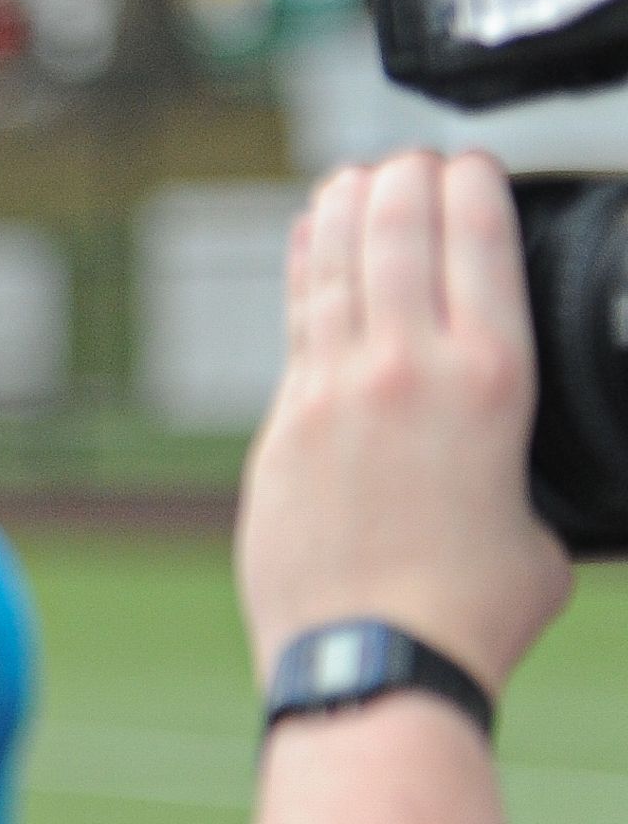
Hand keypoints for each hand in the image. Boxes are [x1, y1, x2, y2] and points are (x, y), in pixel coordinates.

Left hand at [239, 150, 567, 690]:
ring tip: (352, 177)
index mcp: (491, 380)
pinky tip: (306, 244)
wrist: (374, 662)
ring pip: (334, 268)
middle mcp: (407, 370)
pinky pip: (294, 325)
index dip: (472, 188)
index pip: (478, 244)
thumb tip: (520, 471)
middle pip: (399, 235)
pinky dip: (303, 271)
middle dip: (404, 182)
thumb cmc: (468, 613)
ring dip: (344, 210)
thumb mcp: (543, 523)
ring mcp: (333, 394)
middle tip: (408, 161)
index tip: (469, 165)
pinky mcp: (280, 429)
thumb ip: (527, 469)